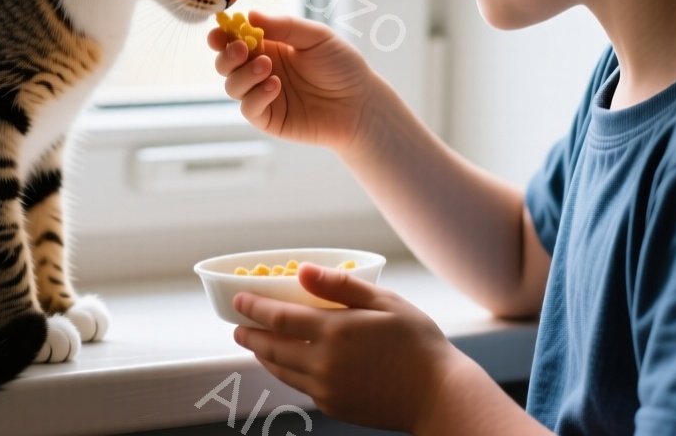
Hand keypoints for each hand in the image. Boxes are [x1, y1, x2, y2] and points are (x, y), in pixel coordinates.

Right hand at [210, 11, 383, 153]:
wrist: (361, 103)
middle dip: (226, 55)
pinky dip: (256, 96)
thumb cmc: (342, 66)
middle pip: (225, 63)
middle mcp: (261, 71)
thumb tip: (250, 15)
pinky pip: (249, 108)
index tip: (220, 30)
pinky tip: (275, 85)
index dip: (222, 34)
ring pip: (232, 86)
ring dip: (243, 74)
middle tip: (242, 48)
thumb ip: (284, 26)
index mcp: (269, 47)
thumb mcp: (316, 37)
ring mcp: (263, 96)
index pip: (235, 39)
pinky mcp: (269, 119)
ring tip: (266, 66)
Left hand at [230, 263, 468, 432]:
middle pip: (271, 348)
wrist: (438, 395)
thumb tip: (303, 270)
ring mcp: (327, 389)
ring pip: (281, 371)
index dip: (253, 307)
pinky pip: (300, 387)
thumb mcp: (385, 302)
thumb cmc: (417, 343)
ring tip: (257, 344)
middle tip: (237, 326)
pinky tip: (289, 363)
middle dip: (249, 335)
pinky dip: (287, 372)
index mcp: (335, 333)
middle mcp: (324, 364)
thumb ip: (341, 286)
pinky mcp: (333, 406)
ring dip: (264, 355)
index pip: (278, 318)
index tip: (238, 299)